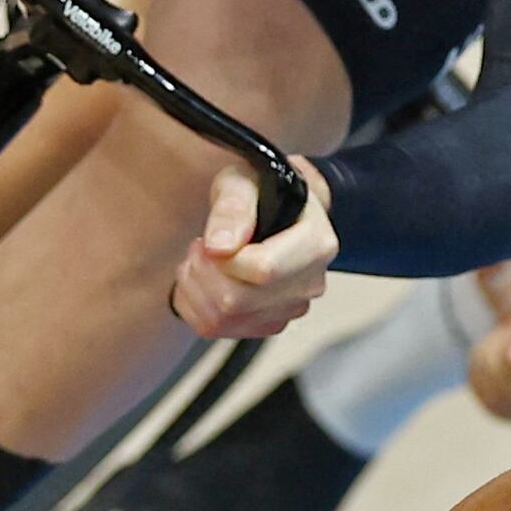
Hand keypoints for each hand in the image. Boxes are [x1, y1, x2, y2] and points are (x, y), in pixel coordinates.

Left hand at [172, 154, 333, 339]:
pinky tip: (202, 278)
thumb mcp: (242, 181)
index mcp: (316, 245)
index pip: (263, 270)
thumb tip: (220, 247)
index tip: (212, 237)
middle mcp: (309, 284)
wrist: (271, 206)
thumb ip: (233, 207)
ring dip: (195, 287)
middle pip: (237, 301)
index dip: (223, 257)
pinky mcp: (268, 325)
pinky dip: (194, 304)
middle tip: (200, 245)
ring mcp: (290, 309)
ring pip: (222, 320)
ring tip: (201, 259)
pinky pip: (215, 329)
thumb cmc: (260, 190)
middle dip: (202, 271)